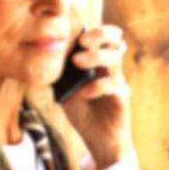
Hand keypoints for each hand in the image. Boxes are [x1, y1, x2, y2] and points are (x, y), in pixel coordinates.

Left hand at [62, 24, 132, 169]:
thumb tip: (46, 54)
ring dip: (95, 56)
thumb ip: (61, 72)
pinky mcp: (122, 98)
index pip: (105, 35)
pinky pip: (114, 85)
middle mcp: (111, 66)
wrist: (97, 140)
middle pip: (115, 38)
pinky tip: (83, 93)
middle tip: (82, 41)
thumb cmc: (82, 110)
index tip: (77, 34)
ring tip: (77, 63)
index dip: (95, 29)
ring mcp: (118, 80)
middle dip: (100, 34)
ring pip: (116, 57)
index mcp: (98, 60)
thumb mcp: (65, 88)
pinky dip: (97, 86)